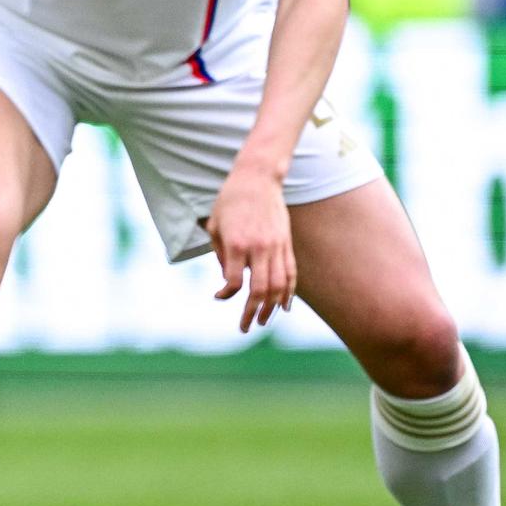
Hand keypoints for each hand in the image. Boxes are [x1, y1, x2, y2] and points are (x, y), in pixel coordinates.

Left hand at [207, 165, 293, 333]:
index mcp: (237, 243)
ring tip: (263, 321)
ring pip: (279, 286)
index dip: (226, 295)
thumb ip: (220, 254)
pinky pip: (291, 274)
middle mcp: (259, 248)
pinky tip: (284, 307)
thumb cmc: (229, 201)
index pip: (234, 281)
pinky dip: (289, 293)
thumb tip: (228, 280)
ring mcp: (276, 247)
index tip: (218, 296)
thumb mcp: (214, 225)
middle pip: (260, 290)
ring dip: (272, 308)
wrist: (257, 179)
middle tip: (246, 327)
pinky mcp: (286, 244)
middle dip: (252, 312)